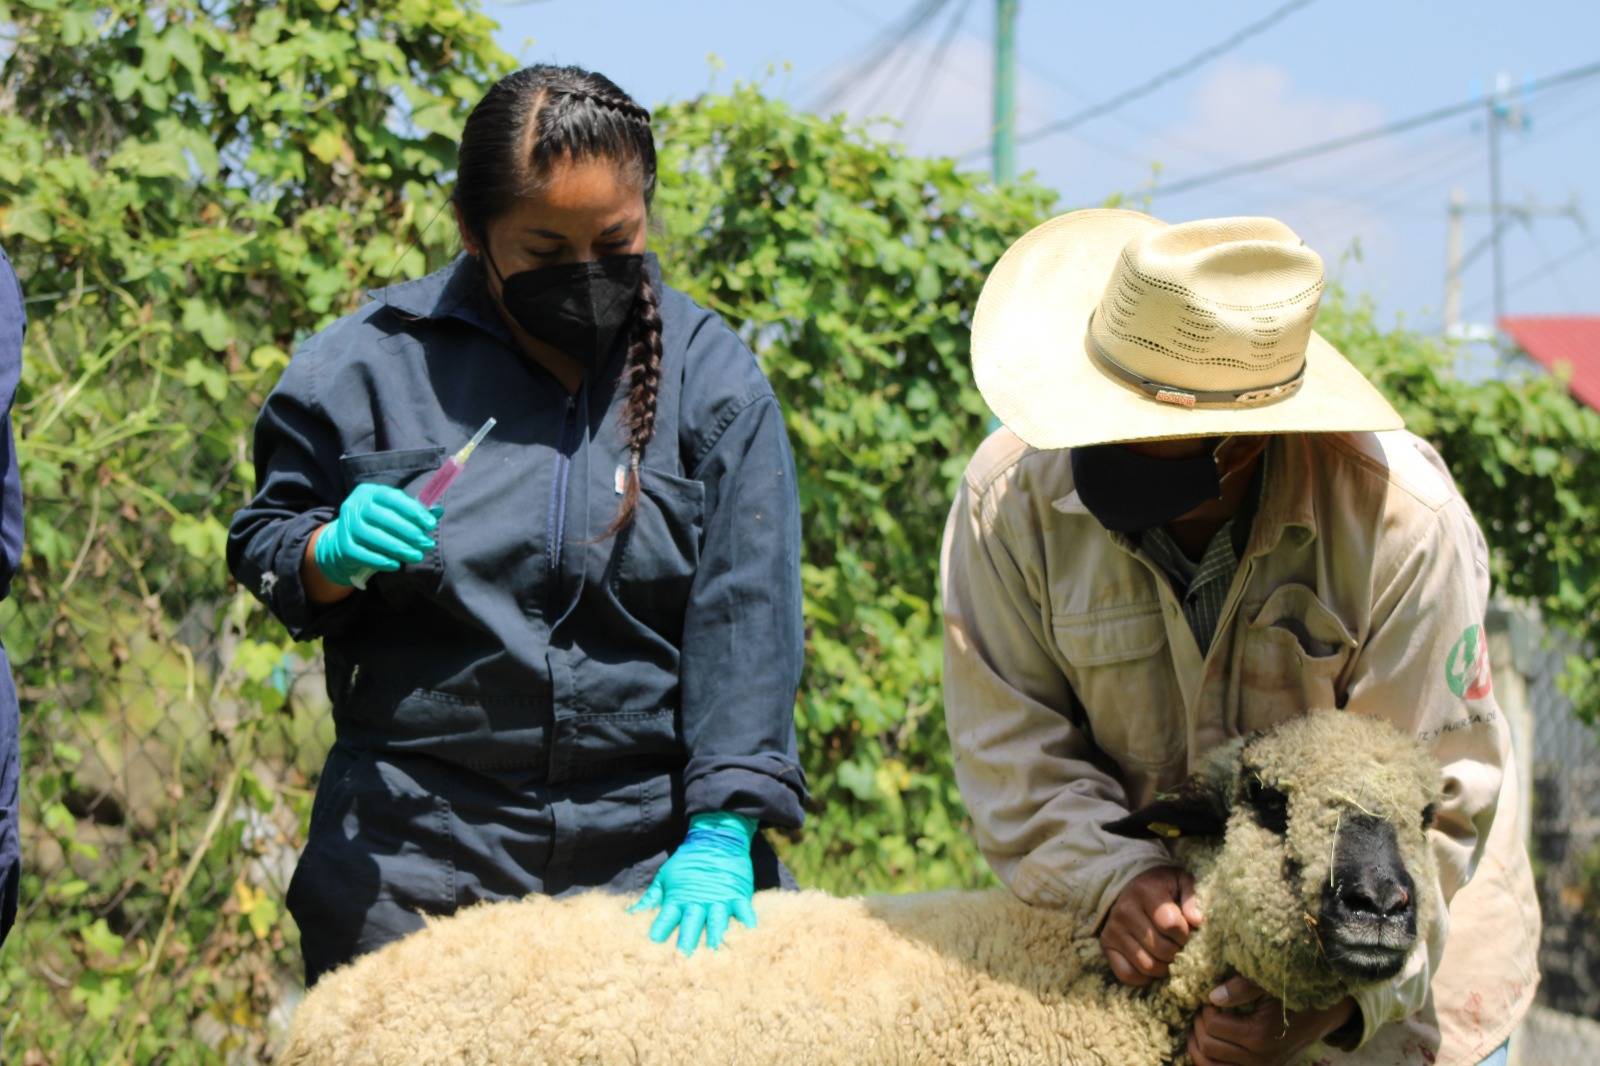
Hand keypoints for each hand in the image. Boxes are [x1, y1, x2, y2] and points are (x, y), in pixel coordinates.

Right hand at [312, 483, 437, 586]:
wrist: (349, 541)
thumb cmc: (379, 524)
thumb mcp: (395, 513)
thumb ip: (415, 511)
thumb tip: (439, 511)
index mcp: (370, 492)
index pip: (392, 498)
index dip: (413, 511)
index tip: (430, 524)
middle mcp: (355, 506)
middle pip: (383, 518)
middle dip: (409, 532)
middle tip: (427, 544)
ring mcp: (346, 525)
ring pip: (373, 537)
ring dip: (397, 548)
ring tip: (416, 556)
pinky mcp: (343, 545)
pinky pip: (362, 554)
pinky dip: (379, 560)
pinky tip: (395, 565)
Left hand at [628, 812, 757, 956]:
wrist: (715, 838)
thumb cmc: (687, 861)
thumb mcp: (665, 877)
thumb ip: (651, 899)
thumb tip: (630, 915)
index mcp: (677, 898)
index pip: (664, 919)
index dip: (659, 933)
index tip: (652, 949)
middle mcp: (698, 901)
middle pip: (691, 923)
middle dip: (687, 940)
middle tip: (683, 958)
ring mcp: (719, 898)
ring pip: (717, 920)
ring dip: (715, 935)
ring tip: (715, 951)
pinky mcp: (738, 894)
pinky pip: (743, 910)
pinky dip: (746, 920)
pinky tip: (749, 932)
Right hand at [1100, 866, 1202, 986]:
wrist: (1131, 887)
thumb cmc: (1162, 887)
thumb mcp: (1180, 881)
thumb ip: (1191, 898)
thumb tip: (1196, 921)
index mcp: (1145, 891)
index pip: (1171, 925)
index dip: (1185, 933)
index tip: (1186, 930)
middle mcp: (1125, 910)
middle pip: (1161, 949)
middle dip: (1177, 952)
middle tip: (1179, 946)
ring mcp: (1113, 929)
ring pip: (1147, 965)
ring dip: (1165, 967)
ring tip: (1169, 955)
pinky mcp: (1106, 944)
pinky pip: (1127, 974)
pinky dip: (1144, 977)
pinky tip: (1153, 964)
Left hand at [1188, 977, 1355, 1065]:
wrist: (1321, 1015)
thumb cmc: (1293, 992)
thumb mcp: (1269, 983)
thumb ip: (1242, 987)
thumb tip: (1212, 996)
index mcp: (1259, 1036)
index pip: (1212, 1026)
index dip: (1204, 1009)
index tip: (1209, 998)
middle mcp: (1259, 1060)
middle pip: (1208, 1046)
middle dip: (1198, 1026)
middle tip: (1202, 1010)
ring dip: (1198, 1046)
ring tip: (1201, 1027)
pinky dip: (1209, 1061)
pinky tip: (1206, 1044)